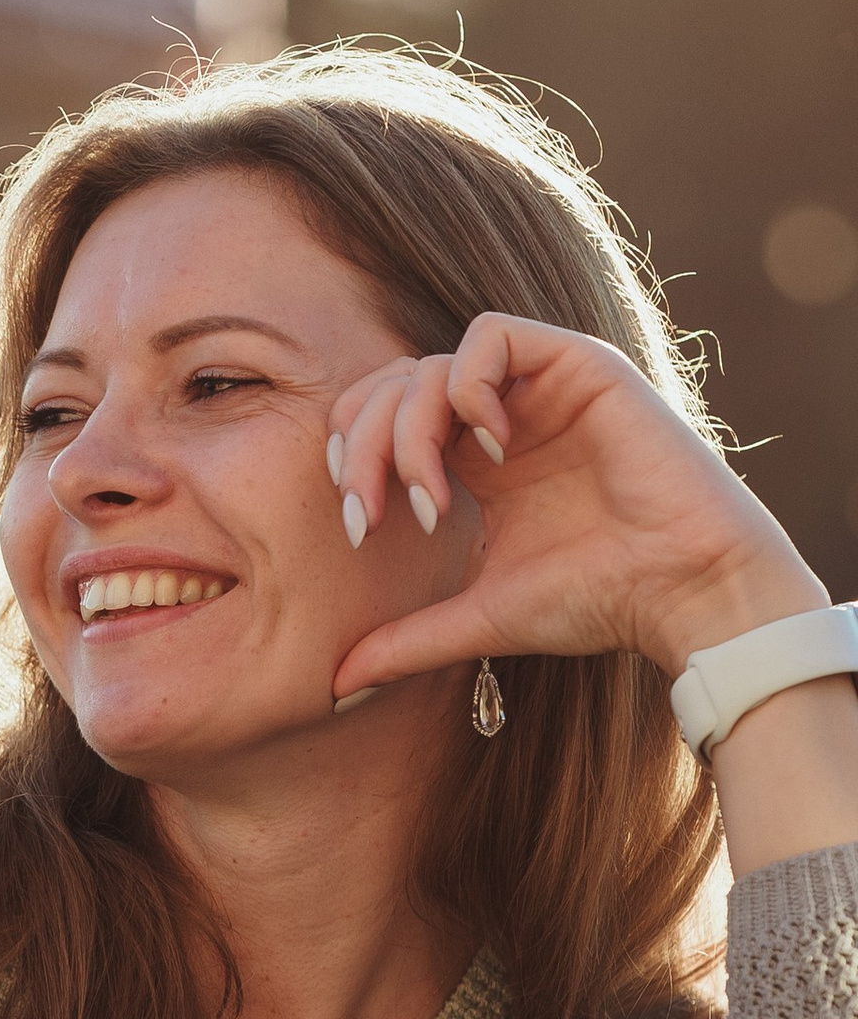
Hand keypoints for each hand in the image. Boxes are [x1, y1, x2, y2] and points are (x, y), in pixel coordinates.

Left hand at [324, 313, 823, 699]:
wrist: (684, 588)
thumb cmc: (598, 601)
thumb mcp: (481, 617)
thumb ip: (408, 639)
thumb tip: (335, 684)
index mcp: (474, 461)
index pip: (382, 422)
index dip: (352, 459)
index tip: (359, 525)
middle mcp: (502, 416)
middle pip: (393, 387)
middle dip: (364, 448)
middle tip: (372, 514)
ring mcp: (537, 386)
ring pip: (430, 364)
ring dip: (410, 431)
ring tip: (435, 501)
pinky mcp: (577, 363)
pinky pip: (491, 334)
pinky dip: (468, 387)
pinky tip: (489, 451)